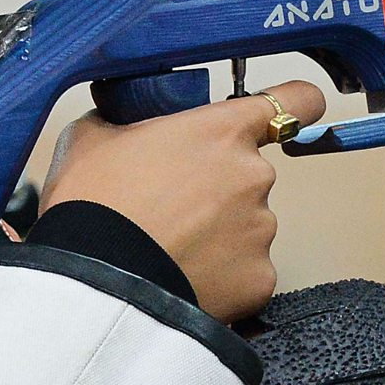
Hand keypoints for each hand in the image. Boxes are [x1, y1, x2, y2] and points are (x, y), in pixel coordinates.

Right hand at [40, 81, 325, 322]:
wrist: (93, 283)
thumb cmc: (92, 207)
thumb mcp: (90, 138)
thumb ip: (122, 120)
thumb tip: (119, 122)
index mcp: (223, 131)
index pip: (295, 101)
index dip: (293, 105)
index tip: (288, 116)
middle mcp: (254, 175)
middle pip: (249, 174)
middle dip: (216, 189)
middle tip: (169, 207)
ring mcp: (262, 230)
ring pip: (246, 226)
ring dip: (216, 235)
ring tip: (168, 248)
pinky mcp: (260, 280)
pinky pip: (245, 272)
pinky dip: (220, 276)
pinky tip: (182, 276)